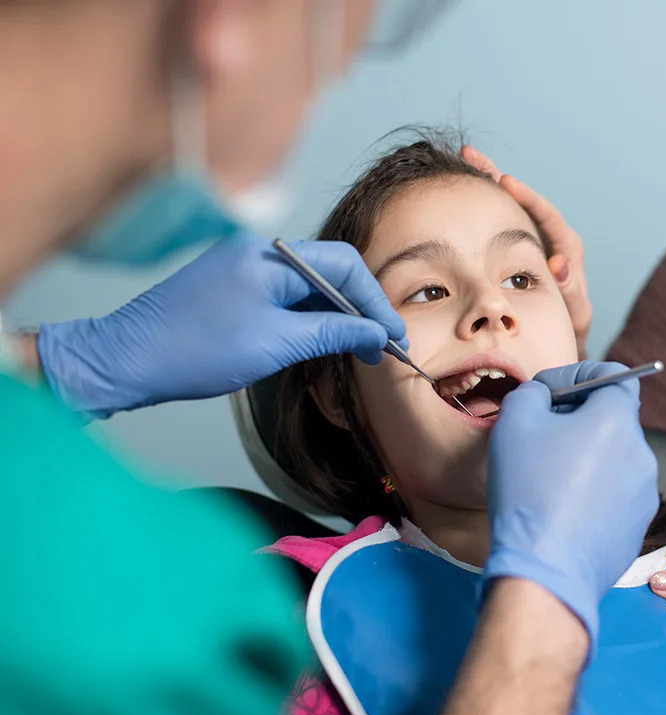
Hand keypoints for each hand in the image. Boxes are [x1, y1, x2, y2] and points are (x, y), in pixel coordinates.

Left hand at [38, 234, 405, 418]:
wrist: (123, 361)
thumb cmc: (193, 351)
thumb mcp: (275, 344)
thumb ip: (333, 332)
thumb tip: (378, 334)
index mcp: (269, 256)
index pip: (345, 265)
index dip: (375, 302)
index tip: (393, 336)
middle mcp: (257, 253)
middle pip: (329, 272)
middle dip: (360, 309)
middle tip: (382, 347)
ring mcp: (241, 269)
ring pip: (308, 286)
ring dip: (336, 315)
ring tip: (357, 351)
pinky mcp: (230, 289)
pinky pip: (284, 296)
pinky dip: (308, 317)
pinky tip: (320, 342)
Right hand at [461, 146, 591, 357]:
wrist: (554, 341)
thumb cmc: (567, 331)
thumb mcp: (574, 315)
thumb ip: (572, 293)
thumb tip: (560, 265)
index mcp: (565, 252)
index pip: (548, 217)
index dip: (528, 198)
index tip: (506, 181)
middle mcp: (547, 240)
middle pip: (524, 201)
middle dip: (496, 177)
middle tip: (470, 155)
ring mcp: (528, 243)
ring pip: (506, 208)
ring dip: (484, 184)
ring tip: (459, 162)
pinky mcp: (511, 250)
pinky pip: (496, 223)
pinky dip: (479, 207)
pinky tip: (455, 195)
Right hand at [484, 361, 659, 650]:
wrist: (546, 571)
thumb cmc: (529, 493)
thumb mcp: (514, 423)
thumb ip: (532, 392)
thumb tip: (545, 395)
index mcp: (617, 420)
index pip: (614, 375)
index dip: (579, 375)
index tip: (552, 392)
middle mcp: (642, 452)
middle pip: (613, 418)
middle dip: (579, 418)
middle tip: (541, 434)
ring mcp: (644, 493)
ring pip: (615, 458)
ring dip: (587, 457)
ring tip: (548, 478)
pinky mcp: (638, 526)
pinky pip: (616, 495)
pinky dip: (593, 492)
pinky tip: (562, 509)